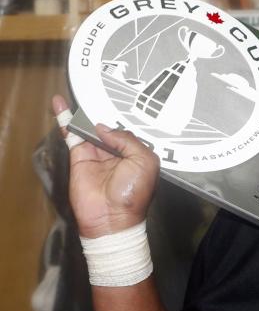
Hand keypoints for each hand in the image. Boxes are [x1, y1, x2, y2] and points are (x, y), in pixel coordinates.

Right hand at [52, 95, 159, 237]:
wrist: (112, 217)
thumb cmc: (134, 193)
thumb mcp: (144, 161)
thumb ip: (127, 140)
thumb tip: (104, 128)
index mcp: (136, 154)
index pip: (127, 132)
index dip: (122, 120)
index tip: (118, 102)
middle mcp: (116, 153)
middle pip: (107, 128)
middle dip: (102, 113)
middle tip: (95, 92)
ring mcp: (97, 155)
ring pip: (89, 129)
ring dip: (82, 112)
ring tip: (77, 92)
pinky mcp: (79, 159)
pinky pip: (72, 135)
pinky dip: (66, 120)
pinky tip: (61, 106)